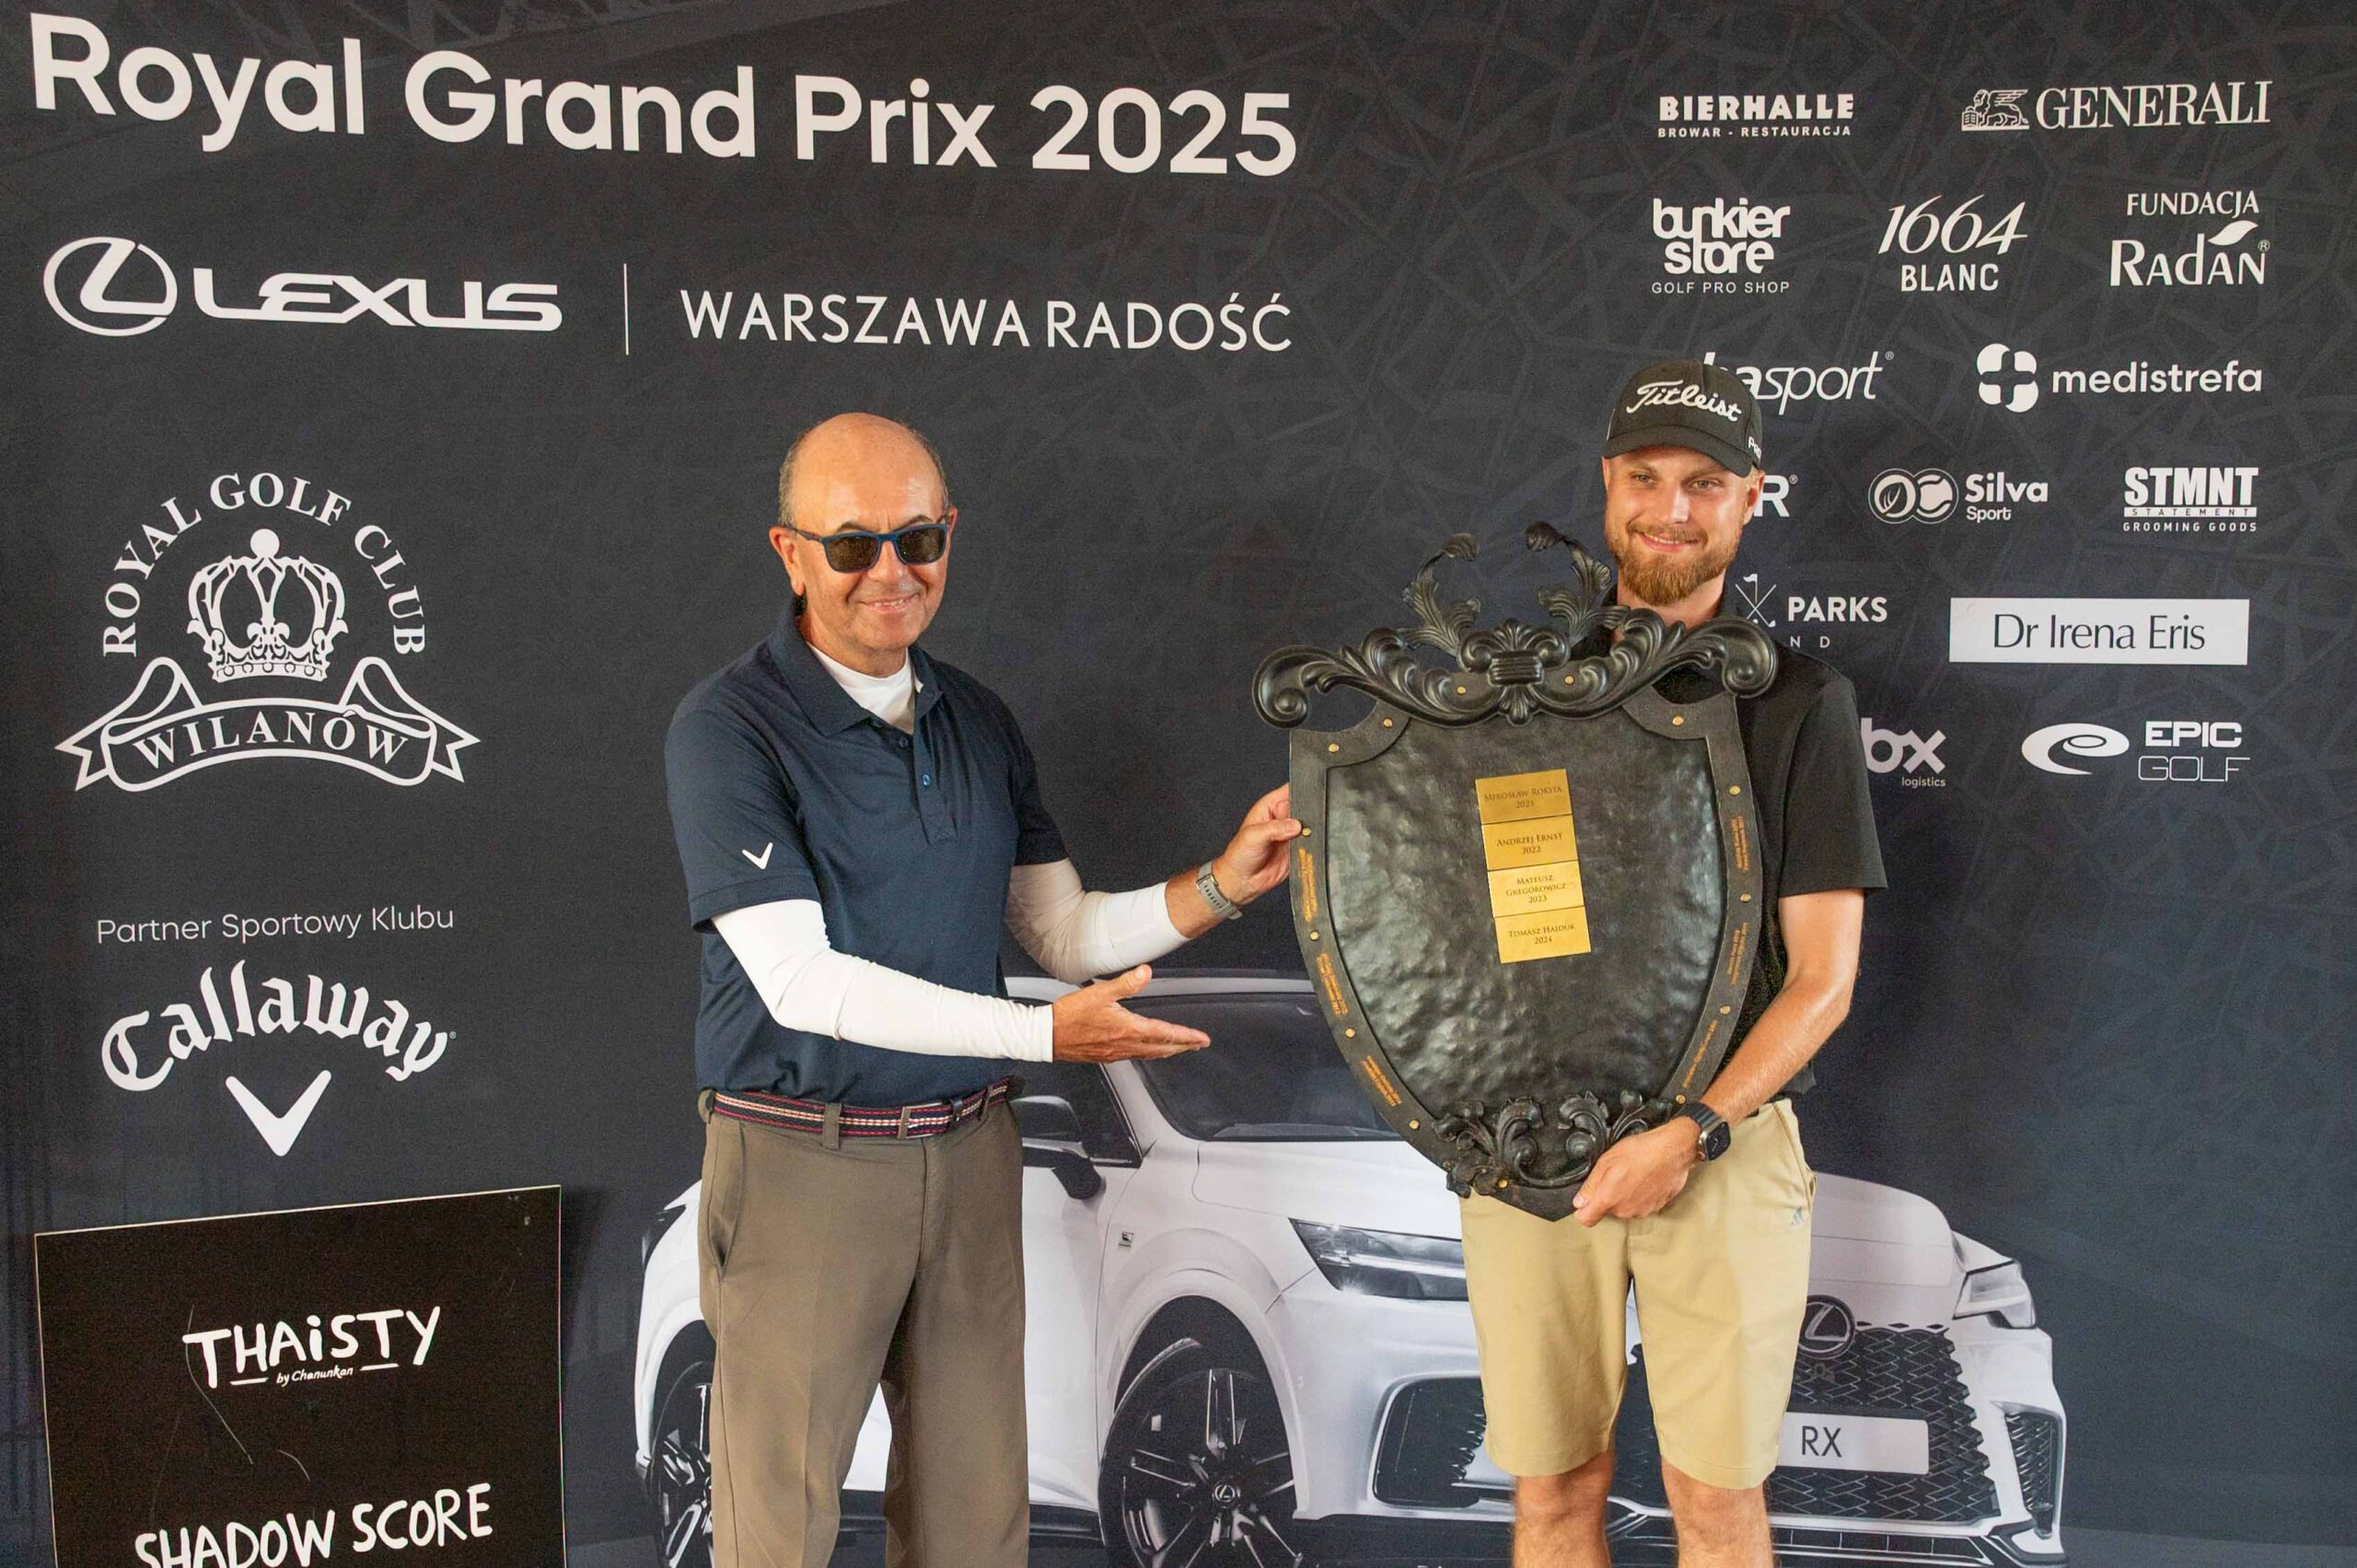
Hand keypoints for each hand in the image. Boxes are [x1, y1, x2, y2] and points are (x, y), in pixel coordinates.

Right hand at [1050, 965, 1209, 1062]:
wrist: (1047, 1036)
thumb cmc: (1069, 1016)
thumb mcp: (1099, 993)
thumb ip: (1126, 983)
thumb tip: (1146, 972)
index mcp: (1128, 1029)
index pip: (1165, 1033)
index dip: (1186, 1036)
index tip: (1202, 1039)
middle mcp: (1125, 1044)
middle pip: (1162, 1048)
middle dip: (1183, 1046)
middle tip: (1198, 1044)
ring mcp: (1116, 1052)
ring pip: (1150, 1054)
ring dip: (1168, 1050)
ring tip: (1179, 1048)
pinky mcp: (1106, 1055)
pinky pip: (1135, 1056)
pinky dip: (1150, 1053)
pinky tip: (1147, 1049)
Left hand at [1209, 784, 1301, 906]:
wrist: (1242, 880)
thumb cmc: (1239, 854)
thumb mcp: (1252, 836)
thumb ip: (1274, 828)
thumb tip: (1294, 825)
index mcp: (1270, 807)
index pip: (1290, 791)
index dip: (1301, 789)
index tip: (1311, 793)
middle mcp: (1283, 818)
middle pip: (1305, 808)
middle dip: (1310, 812)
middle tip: (1309, 821)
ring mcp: (1291, 834)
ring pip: (1311, 826)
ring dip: (1313, 830)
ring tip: (1307, 836)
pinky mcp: (1297, 849)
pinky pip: (1311, 844)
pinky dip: (1314, 845)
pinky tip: (1310, 847)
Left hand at [1571, 1120, 1700, 1226]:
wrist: (1673, 1151)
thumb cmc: (1642, 1151)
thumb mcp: (1606, 1161)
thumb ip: (1590, 1185)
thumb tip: (1579, 1201)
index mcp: (1609, 1199)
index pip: (1587, 1219)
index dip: (1582, 1211)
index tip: (1583, 1202)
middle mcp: (1624, 1210)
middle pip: (1607, 1210)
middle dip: (1607, 1196)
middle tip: (1615, 1175)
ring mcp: (1641, 1211)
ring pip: (1624, 1207)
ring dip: (1624, 1195)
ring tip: (1632, 1175)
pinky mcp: (1655, 1208)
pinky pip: (1640, 1205)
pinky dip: (1639, 1195)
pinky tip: (1643, 1179)